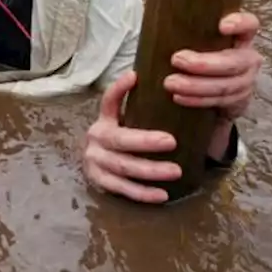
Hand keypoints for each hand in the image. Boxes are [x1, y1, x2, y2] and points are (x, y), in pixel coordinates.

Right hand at [82, 11, 262, 202]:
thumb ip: (142, 107)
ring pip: (123, 167)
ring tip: (176, 171)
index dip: (120, 89)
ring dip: (150, 170)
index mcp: (103, 119)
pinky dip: (142, 193)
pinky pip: (122, 189)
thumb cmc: (122, 141)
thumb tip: (175, 82)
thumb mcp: (125, 120)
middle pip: (120, 140)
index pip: (109, 100)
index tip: (135, 76)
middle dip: (146, 141)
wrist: (98, 167)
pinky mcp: (99, 182)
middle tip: (172, 141)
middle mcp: (95, 138)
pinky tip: (162, 194)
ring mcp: (95, 161)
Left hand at [163, 10, 262, 121]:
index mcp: (240, 36)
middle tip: (176, 60)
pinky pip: (220, 102)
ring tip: (170, 83)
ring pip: (225, 85)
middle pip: (234, 62)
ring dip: (196, 86)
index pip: (249, 25)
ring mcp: (246, 80)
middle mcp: (248, 57)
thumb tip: (150, 28)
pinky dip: (198, 100)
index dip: (240, 24)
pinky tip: (179, 97)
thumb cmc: (198, 52)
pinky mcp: (239, 100)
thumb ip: (183, 30)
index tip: (221, 26)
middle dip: (204, 64)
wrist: (210, 85)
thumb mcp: (195, 37)